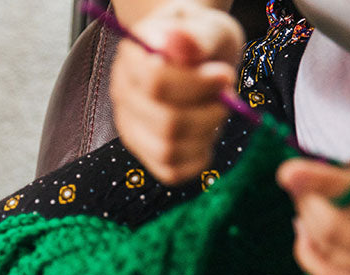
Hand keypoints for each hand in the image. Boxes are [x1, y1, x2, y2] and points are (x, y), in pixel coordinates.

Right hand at [109, 1, 243, 184]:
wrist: (193, 55)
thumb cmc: (200, 41)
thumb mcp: (206, 27)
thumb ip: (195, 37)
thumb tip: (176, 44)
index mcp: (132, 59)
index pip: (156, 83)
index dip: (197, 84)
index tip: (225, 75)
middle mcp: (123, 96)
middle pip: (165, 123)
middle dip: (209, 112)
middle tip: (226, 95)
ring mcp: (131, 128)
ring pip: (167, 151)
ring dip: (205, 136)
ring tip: (216, 112)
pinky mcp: (146, 153)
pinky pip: (171, 172)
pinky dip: (197, 159)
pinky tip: (206, 135)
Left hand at [277, 148, 349, 274]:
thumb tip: (327, 173)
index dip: (321, 183)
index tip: (288, 171)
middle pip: (334, 228)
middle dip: (307, 200)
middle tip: (302, 182)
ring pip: (327, 252)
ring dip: (306, 223)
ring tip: (308, 203)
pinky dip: (309, 253)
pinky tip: (305, 232)